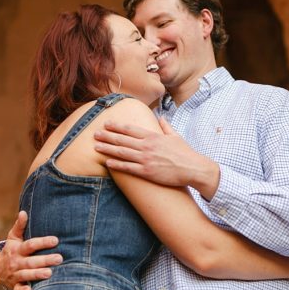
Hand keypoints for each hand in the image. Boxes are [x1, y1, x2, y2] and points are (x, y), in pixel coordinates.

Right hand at [0, 211, 62, 289]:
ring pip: (26, 274)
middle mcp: (16, 262)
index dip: (42, 242)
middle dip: (45, 260)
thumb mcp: (13, 238)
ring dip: (37, 274)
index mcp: (17, 250)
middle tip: (59, 258)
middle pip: (31, 261)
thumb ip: (19, 226)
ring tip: (49, 273)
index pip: (30, 245)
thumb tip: (23, 212)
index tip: (55, 240)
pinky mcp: (14, 286)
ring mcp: (15, 275)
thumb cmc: (11, 250)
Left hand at [94, 117, 220, 198]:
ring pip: (122, 152)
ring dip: (107, 149)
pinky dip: (116, 164)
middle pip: (122, 139)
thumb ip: (165, 126)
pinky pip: (128, 168)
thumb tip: (160, 117)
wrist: (192, 168)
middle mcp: (147, 146)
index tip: (107, 123)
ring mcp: (146, 159)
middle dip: (107, 136)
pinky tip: (107, 162)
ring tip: (96, 147)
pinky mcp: (147, 172)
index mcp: (153, 136)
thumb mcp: (175, 136)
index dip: (117, 126)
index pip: (130, 129)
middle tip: (95, 133)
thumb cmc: (184, 152)